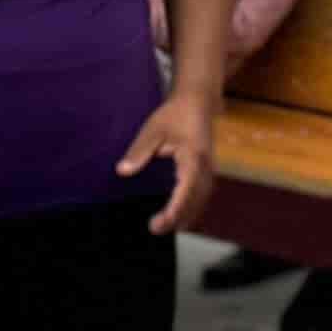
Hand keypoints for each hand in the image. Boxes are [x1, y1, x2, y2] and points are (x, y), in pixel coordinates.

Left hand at [119, 92, 217, 234]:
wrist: (198, 101)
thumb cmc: (176, 113)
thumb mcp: (153, 129)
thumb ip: (139, 151)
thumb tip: (122, 171)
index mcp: (193, 158)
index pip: (185, 191)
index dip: (174, 210)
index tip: (159, 223)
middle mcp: (205, 168)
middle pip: (195, 202)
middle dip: (177, 218)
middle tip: (155, 229)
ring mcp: (209, 171)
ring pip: (200, 201)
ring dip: (185, 216)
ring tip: (164, 228)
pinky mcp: (206, 171)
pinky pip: (201, 195)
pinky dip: (190, 208)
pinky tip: (178, 216)